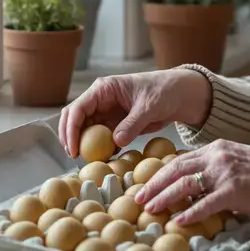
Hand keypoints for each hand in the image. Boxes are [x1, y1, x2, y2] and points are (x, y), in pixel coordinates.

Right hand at [58, 69, 210, 157]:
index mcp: (104, 89)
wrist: (179, 95)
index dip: (71, 129)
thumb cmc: (164, 92)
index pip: (78, 108)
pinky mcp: (114, 125)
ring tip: (86, 161)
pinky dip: (98, 149)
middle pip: (74, 118)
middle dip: (70, 137)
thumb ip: (133, 123)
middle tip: (74, 157)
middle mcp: (100, 100)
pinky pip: (100, 139)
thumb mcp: (149, 106)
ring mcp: (106, 113)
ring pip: (85, 130)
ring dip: (83, 145)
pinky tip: (102, 160)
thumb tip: (116, 141)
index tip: (73, 149)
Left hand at [135, 140, 249, 224]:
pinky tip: (178, 221)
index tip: (146, 184)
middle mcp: (216, 157)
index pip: (180, 160)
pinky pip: (205, 203)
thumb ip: (213, 169)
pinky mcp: (233, 191)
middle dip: (154, 184)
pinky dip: (190, 213)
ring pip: (185, 184)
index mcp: (215, 148)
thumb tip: (191, 185)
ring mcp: (224, 173)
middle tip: (139, 197)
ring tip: (151, 209)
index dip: (160, 173)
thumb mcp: (234, 161)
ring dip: (164, 197)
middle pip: (176, 169)